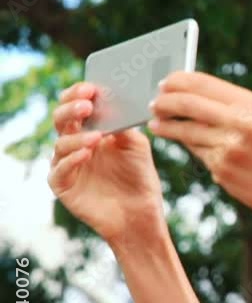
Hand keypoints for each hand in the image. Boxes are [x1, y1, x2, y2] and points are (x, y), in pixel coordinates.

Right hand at [48, 83, 165, 245]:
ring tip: (96, 136)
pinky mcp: (63, 185)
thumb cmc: (140, 178)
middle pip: (62, 119)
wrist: (141, 214)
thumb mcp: (137, 146)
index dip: (78, 94)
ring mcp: (67, 164)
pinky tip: (87, 154)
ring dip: (77, 137)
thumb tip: (113, 103)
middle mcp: (75, 144)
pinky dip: (72, 160)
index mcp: (91, 129)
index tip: (91, 88)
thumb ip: (124, 125)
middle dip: (72, 109)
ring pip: (60, 143)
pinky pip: (60, 169)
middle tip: (87, 105)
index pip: (76, 105)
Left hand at [147, 71, 251, 222]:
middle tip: (153, 104)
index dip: (178, 81)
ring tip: (156, 124)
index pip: (203, 83)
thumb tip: (188, 94)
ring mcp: (229, 144)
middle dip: (165, 102)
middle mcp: (240, 121)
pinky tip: (177, 140)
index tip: (164, 83)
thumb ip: (229, 106)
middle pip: (188, 103)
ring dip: (165, 125)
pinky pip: (194, 150)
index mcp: (251, 104)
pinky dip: (184, 144)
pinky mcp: (221, 166)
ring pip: (186, 128)